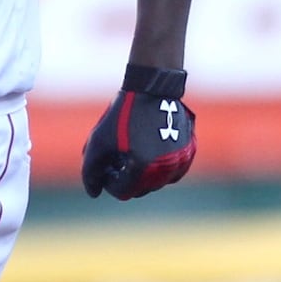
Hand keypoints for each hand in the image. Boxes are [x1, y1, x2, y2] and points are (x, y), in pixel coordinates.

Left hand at [80, 64, 197, 199]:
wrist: (152, 88)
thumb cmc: (123, 114)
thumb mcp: (98, 141)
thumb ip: (91, 171)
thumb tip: (94, 193)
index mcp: (144, 168)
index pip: (122, 192)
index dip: (108, 181)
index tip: (106, 164)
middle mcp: (166, 169)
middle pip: (139, 189)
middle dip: (125, 177)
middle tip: (117, 156)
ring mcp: (181, 161)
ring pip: (157, 182)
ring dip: (142, 174)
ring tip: (132, 151)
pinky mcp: (189, 153)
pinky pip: (172, 172)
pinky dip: (159, 167)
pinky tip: (149, 149)